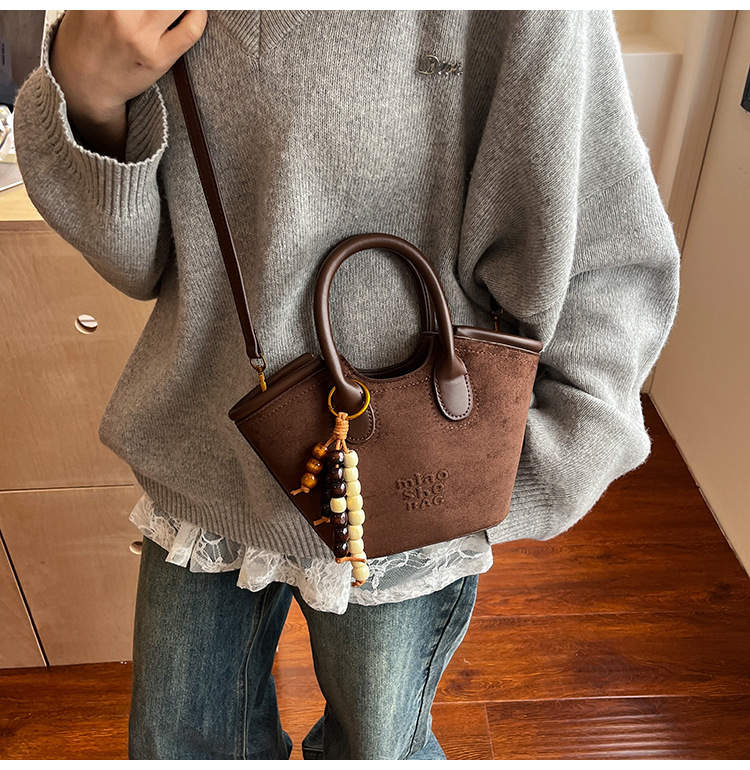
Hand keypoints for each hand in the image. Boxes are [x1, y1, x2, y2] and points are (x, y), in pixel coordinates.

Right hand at [50, 10, 206, 158]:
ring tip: (182, 7)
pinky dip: (200, 16)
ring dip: (186, 2)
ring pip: (179, 3)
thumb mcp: (92, 4)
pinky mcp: (158, 58)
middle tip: (173, 3)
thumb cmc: (86, 39)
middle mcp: (121, 11)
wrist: (81, 88)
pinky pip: (191, 29)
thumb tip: (150, 1)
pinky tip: (195, 13)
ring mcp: (141, 37)